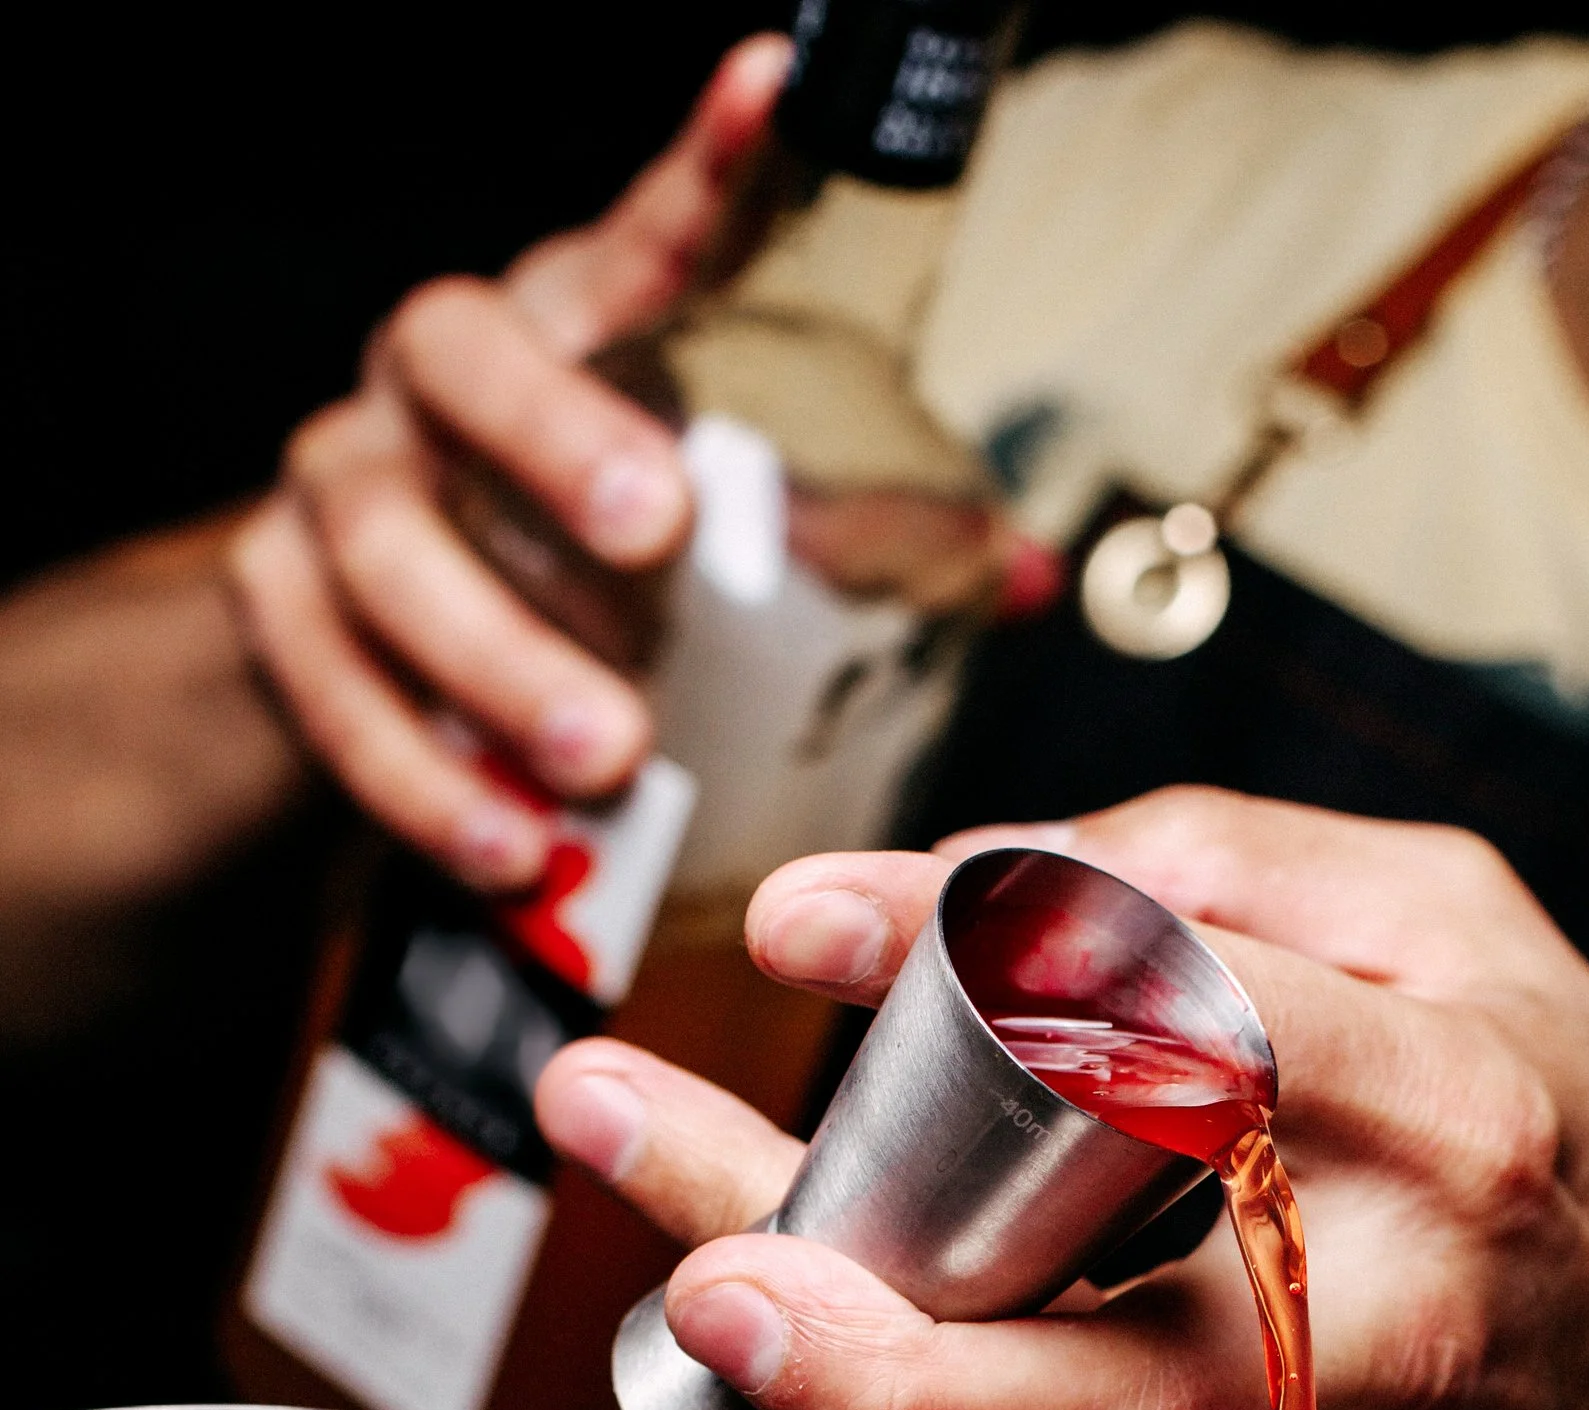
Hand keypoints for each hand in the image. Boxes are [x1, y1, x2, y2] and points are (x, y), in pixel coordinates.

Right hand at [227, 38, 786, 890]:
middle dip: (555, 438)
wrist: (367, 664)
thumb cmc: (580, 583)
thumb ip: (857, 548)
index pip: (640, 241)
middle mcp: (432, 390)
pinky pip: (328, 692)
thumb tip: (1025, 578)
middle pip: (461, 356)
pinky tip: (512, 854)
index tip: (778, 91)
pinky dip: (422, 782)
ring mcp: (341, 494)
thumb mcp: (720, 553)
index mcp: (567, 342)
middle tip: (657, 529)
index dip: (707, 170)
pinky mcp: (278, 618)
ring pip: (382, 546)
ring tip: (599, 760)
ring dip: (492, 658)